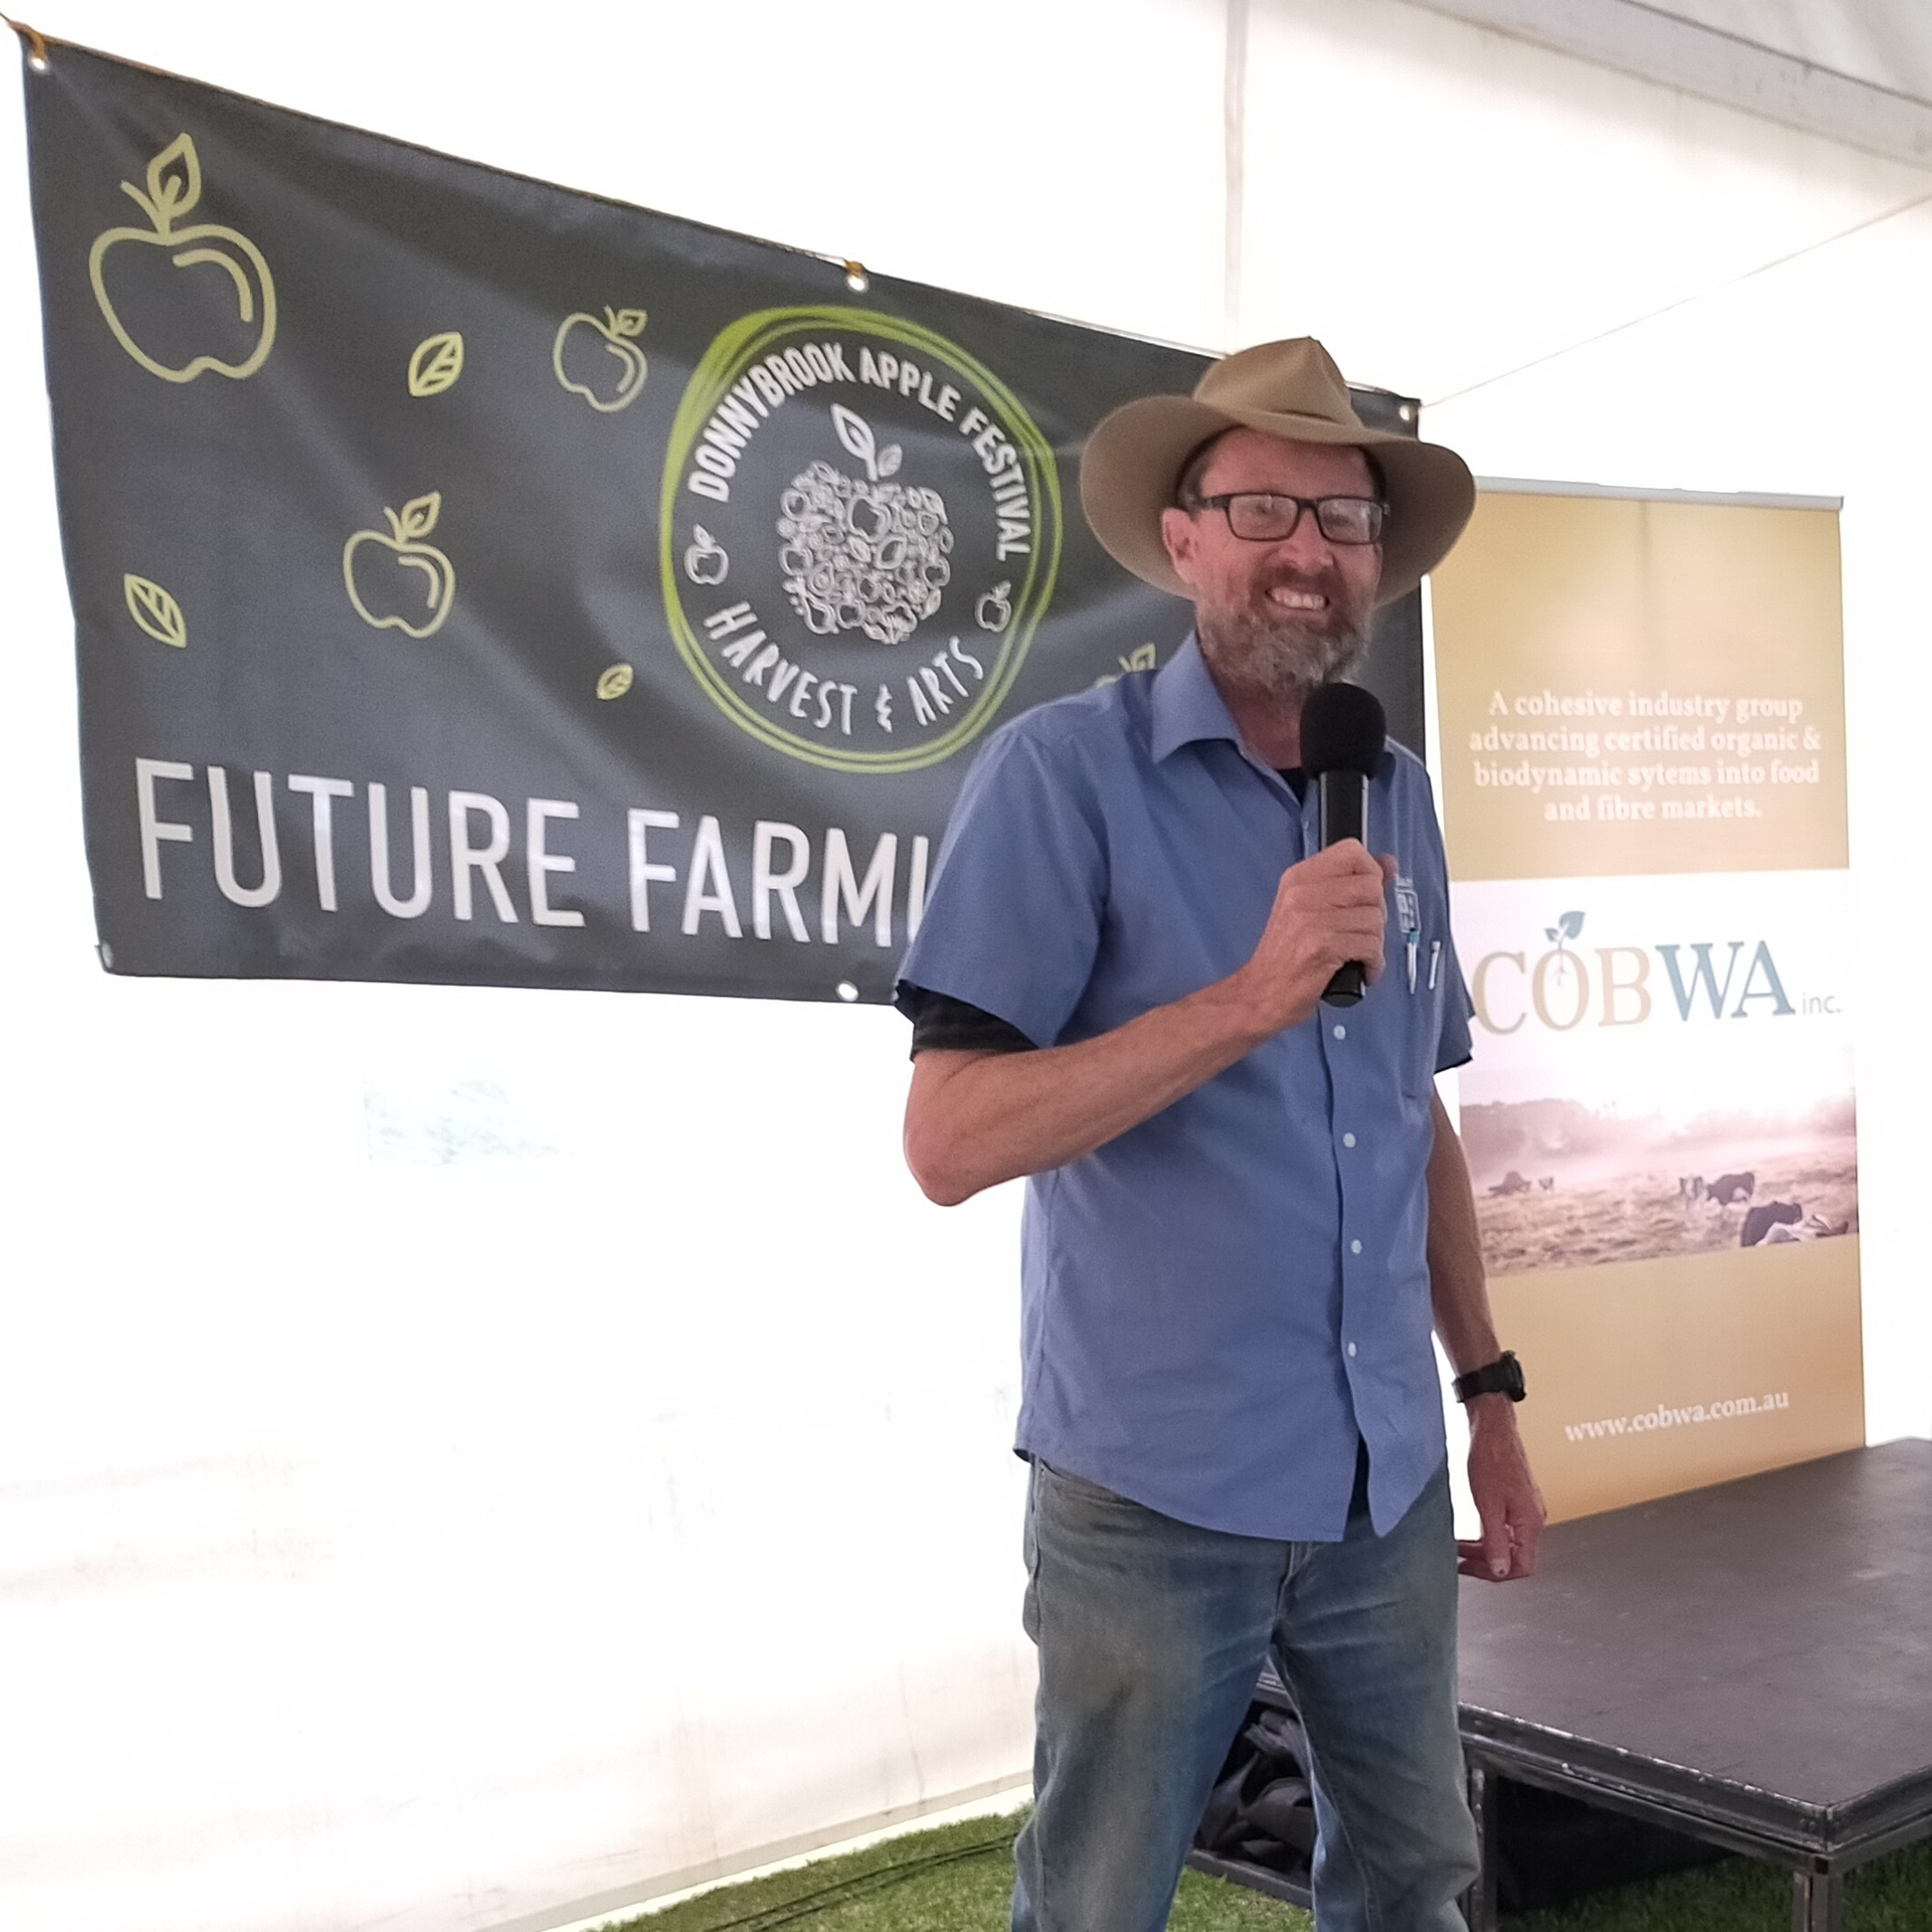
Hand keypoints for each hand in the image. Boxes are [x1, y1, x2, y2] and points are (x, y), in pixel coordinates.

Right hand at [1233, 841, 1394, 1036]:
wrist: (1261, 993)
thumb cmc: (1286, 956)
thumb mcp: (1310, 909)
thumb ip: (1350, 884)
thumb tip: (1388, 863)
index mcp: (1299, 878)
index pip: (1352, 852)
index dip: (1371, 873)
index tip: (1366, 897)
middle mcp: (1303, 893)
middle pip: (1371, 886)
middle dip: (1376, 914)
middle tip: (1360, 933)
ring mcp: (1312, 919)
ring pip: (1375, 918)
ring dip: (1374, 943)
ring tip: (1356, 955)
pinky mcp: (1322, 946)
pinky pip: (1371, 946)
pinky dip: (1373, 964)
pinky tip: (1360, 970)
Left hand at [1457, 1399, 1544, 1581]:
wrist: (1493, 1427)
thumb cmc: (1490, 1458)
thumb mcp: (1488, 1505)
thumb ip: (1495, 1540)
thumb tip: (1501, 1571)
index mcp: (1530, 1523)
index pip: (1523, 1567)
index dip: (1496, 1574)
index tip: (1470, 1570)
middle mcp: (1533, 1518)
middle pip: (1516, 1557)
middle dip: (1486, 1562)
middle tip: (1460, 1561)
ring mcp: (1526, 1509)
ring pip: (1509, 1543)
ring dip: (1484, 1549)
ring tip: (1460, 1548)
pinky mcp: (1517, 1499)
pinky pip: (1506, 1528)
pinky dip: (1487, 1534)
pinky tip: (1470, 1532)